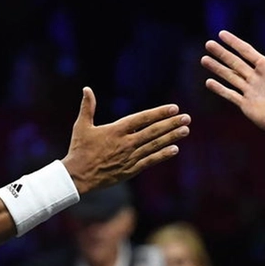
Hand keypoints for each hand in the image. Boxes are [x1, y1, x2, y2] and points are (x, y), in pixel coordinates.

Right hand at [61, 87, 189, 193]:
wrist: (77, 177)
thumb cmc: (79, 150)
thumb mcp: (82, 126)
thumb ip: (87, 107)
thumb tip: (86, 89)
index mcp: (116, 130)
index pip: (142, 119)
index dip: (159, 113)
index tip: (174, 108)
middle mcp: (126, 143)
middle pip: (153, 131)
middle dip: (172, 123)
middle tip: (187, 118)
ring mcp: (130, 157)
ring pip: (155, 145)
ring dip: (171, 137)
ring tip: (185, 130)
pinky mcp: (130, 170)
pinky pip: (150, 161)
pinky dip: (163, 155)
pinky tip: (175, 149)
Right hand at [201, 28, 264, 143]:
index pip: (246, 51)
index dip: (234, 42)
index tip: (221, 34)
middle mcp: (255, 77)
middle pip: (234, 62)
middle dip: (221, 53)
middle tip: (208, 44)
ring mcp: (249, 90)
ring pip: (229, 76)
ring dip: (217, 68)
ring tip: (204, 59)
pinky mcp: (244, 104)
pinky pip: (229, 94)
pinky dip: (219, 88)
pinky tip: (209, 82)